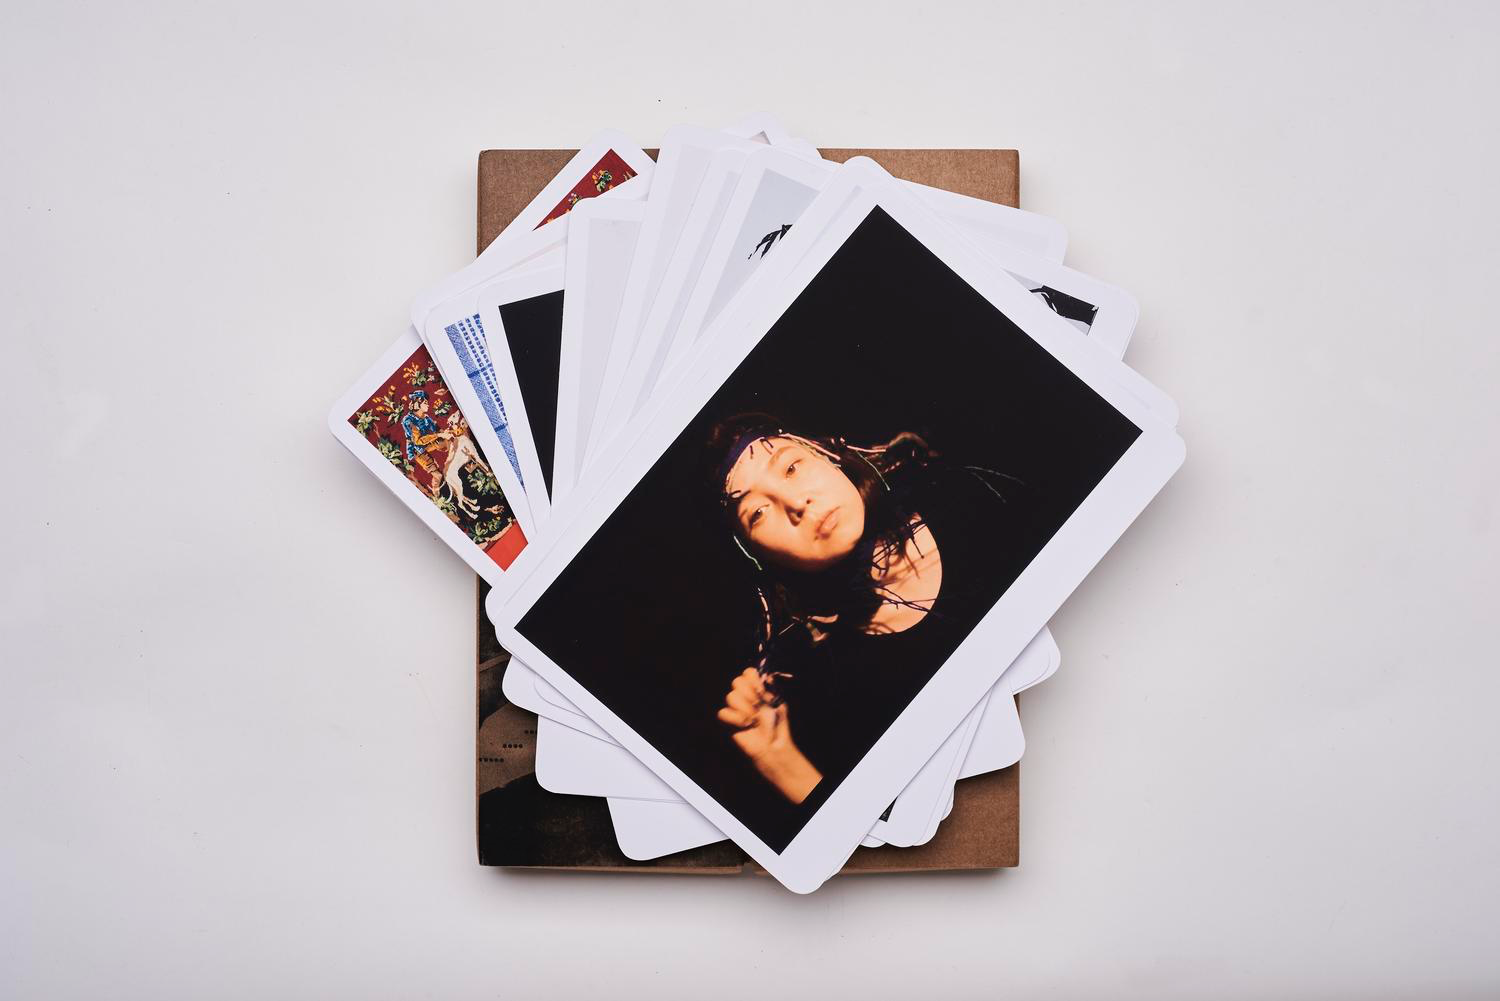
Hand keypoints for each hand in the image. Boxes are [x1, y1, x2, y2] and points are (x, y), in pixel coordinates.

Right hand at [717, 668, 820, 803]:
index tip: (762, 690)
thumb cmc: (777, 726)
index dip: (753, 678)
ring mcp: (735, 709)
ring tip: (754, 718)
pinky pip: (723, 713)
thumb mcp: (779, 705)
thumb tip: (766, 677)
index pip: (748, 673)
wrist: (773, 747)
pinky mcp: (728, 722)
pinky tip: (746, 725)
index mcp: (756, 689)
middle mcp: (744, 697)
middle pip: (736, 681)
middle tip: (758, 705)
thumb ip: (771, 690)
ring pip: (730, 696)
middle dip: (749, 693)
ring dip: (745, 707)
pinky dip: (735, 718)